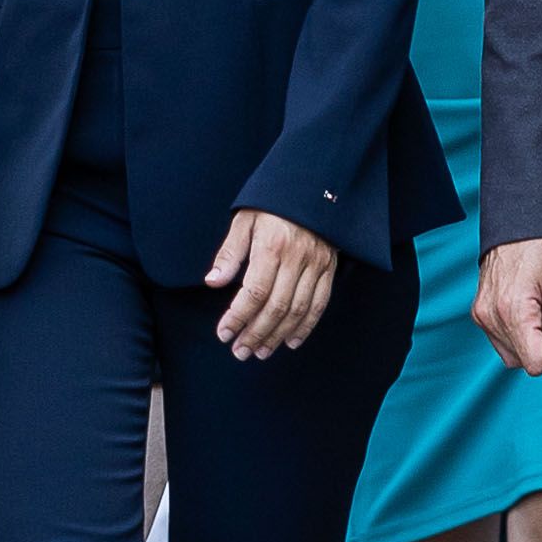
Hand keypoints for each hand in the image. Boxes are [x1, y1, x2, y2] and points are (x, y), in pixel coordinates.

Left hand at [204, 205, 338, 359]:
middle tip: (240, 351)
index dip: (238, 316)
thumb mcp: (244, 221)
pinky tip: (290, 341)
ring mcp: (316, 266)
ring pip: (298, 310)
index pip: (255, 292)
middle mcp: (297, 260)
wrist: (312, 190)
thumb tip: (212, 282)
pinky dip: (306, 326)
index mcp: (272, 247)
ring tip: (260, 351)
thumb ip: (229, 254)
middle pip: (276, 307)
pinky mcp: (329, 270)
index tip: (224, 333)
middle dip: (256, 333)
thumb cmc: (271, 206)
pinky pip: (319, 304)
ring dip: (278, 335)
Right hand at [476, 235, 541, 377]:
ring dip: (531, 345)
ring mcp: (482, 316)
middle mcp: (490, 316)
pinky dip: (518, 338)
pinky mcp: (479, 314)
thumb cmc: (540, 248)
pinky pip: (502, 343)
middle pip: (525, 361)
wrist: (514, 227)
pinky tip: (530, 316)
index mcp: (512, 309)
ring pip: (513, 356)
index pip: (536, 362)